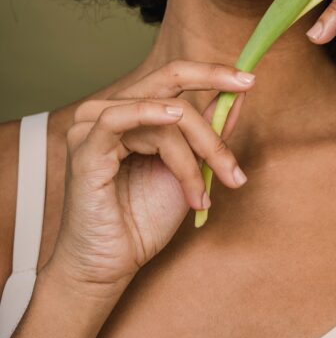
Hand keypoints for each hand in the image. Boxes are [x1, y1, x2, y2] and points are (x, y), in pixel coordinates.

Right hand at [43, 60, 255, 294]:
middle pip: (170, 82)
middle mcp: (110, 111)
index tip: (250, 79)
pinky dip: (151, 117)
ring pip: (163, 114)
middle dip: (214, 92)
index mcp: (132, 111)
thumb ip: (207, 130)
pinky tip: (173, 123)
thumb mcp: (189, 168)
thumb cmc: (142, 219)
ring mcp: (92, 127)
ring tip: (203, 193)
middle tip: (244, 101)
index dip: (212, 72)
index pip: (174, 76)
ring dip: (195, 152)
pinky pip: (118, 118)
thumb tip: (238, 94)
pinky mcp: (84, 148)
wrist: (110, 265)